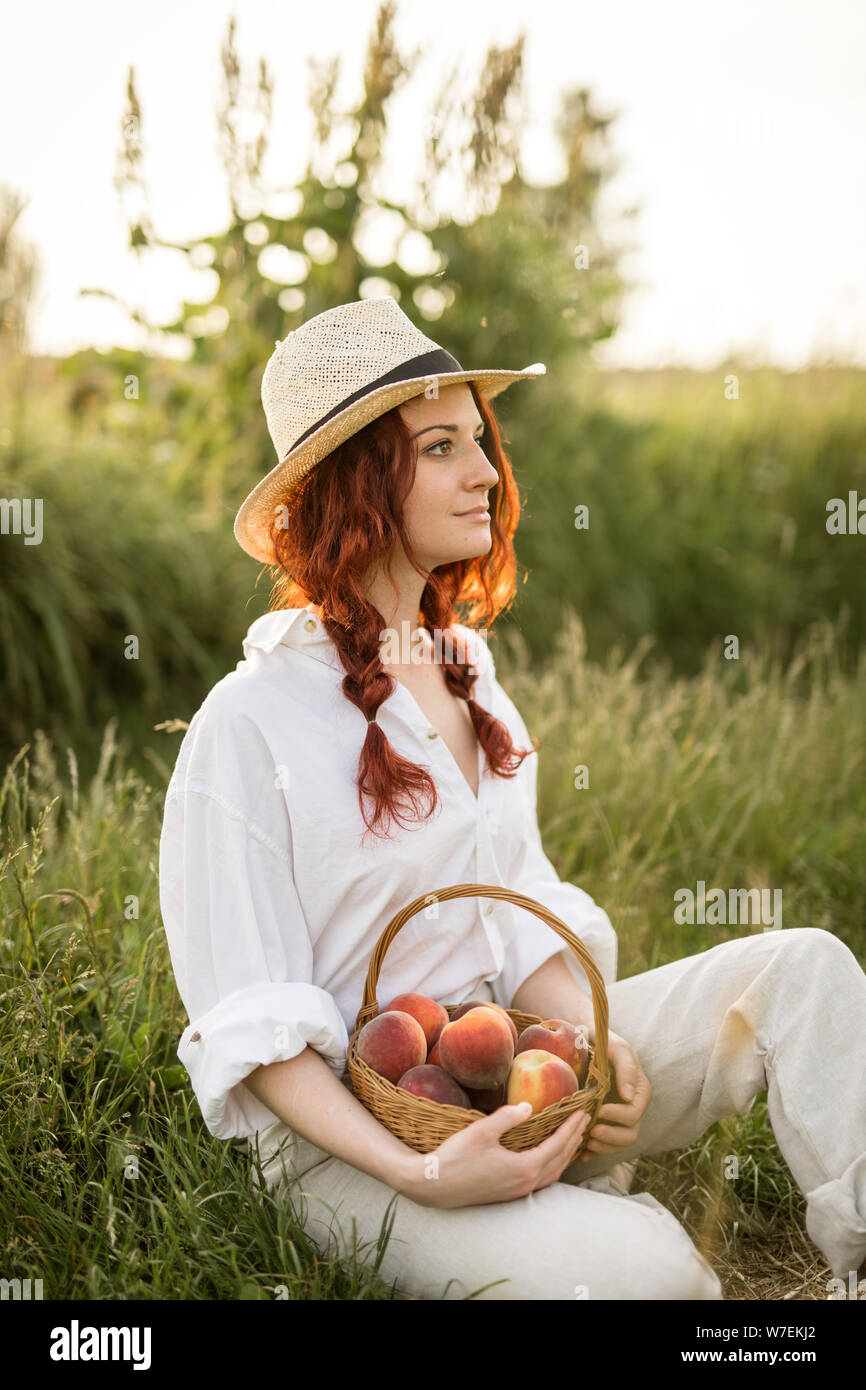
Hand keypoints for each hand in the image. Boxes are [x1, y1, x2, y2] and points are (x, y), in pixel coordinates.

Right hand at [401, 1103, 591, 1208]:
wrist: (434, 1185)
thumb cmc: (456, 1156)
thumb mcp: (481, 1131)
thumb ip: (507, 1118)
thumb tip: (528, 1106)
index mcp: (523, 1168)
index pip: (557, 1145)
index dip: (571, 1127)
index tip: (582, 1112)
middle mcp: (525, 1183)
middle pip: (560, 1160)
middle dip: (574, 1139)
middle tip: (584, 1120)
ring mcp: (517, 1191)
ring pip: (553, 1173)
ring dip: (566, 1154)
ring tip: (573, 1137)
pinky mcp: (509, 1194)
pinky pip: (542, 1180)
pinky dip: (553, 1166)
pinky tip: (549, 1158)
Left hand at [577, 1026, 651, 1162]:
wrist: (588, 1042)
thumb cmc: (605, 1043)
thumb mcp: (618, 1049)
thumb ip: (626, 1069)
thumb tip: (628, 1096)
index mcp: (639, 1093)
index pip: (633, 1114)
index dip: (617, 1117)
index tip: (599, 1111)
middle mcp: (632, 1108)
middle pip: (629, 1135)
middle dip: (611, 1137)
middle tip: (591, 1132)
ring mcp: (619, 1119)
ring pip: (619, 1144)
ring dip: (604, 1147)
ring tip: (586, 1142)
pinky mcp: (607, 1124)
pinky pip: (605, 1145)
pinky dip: (595, 1152)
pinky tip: (582, 1154)